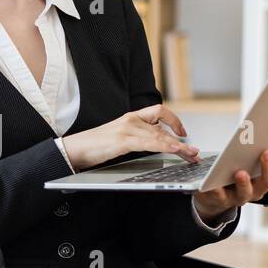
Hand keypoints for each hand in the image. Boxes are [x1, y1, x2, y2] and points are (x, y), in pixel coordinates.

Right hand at [61, 104, 197, 171]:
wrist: (73, 149)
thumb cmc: (94, 146)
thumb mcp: (119, 139)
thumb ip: (136, 138)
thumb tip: (155, 145)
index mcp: (131, 118)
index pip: (158, 111)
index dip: (174, 120)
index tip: (183, 133)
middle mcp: (131, 120)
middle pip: (163, 127)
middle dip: (182, 141)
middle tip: (195, 153)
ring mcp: (127, 129)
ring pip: (160, 136)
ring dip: (178, 147)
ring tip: (191, 156)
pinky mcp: (122, 140)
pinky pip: (149, 143)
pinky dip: (164, 146)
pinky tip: (174, 151)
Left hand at [193, 150, 267, 221]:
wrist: (213, 197)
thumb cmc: (232, 175)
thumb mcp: (246, 163)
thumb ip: (253, 153)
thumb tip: (263, 134)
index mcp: (263, 181)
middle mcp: (254, 191)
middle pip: (266, 183)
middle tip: (266, 153)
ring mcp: (238, 197)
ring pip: (245, 192)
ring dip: (244, 182)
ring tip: (241, 173)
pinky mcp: (220, 199)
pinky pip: (219, 195)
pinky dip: (217, 187)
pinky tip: (214, 178)